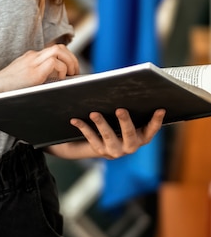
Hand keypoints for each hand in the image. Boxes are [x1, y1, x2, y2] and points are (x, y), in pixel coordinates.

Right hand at [0, 44, 78, 93]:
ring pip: (58, 51)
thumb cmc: (5, 90)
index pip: (53, 50)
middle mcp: (32, 56)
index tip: (72, 69)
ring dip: (69, 62)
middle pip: (59, 47)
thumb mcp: (22, 79)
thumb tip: (51, 85)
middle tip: (75, 72)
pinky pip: (54, 63)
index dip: (66, 57)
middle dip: (72, 59)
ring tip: (71, 74)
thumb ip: (35, 78)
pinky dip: (61, 70)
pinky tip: (59, 80)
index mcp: (30, 58)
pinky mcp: (33, 72)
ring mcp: (32, 62)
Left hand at [47, 108, 164, 159]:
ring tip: (94, 113)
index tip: (160, 109)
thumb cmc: (116, 121)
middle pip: (129, 134)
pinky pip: (92, 139)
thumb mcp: (125, 116)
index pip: (152, 129)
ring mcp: (116, 150)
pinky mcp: (100, 151)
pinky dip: (84, 128)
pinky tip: (75, 119)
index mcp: (141, 136)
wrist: (98, 142)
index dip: (156, 120)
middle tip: (120, 109)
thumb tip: (126, 85)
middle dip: (125, 122)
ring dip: (101, 124)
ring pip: (109, 137)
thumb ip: (129, 105)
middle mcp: (131, 146)